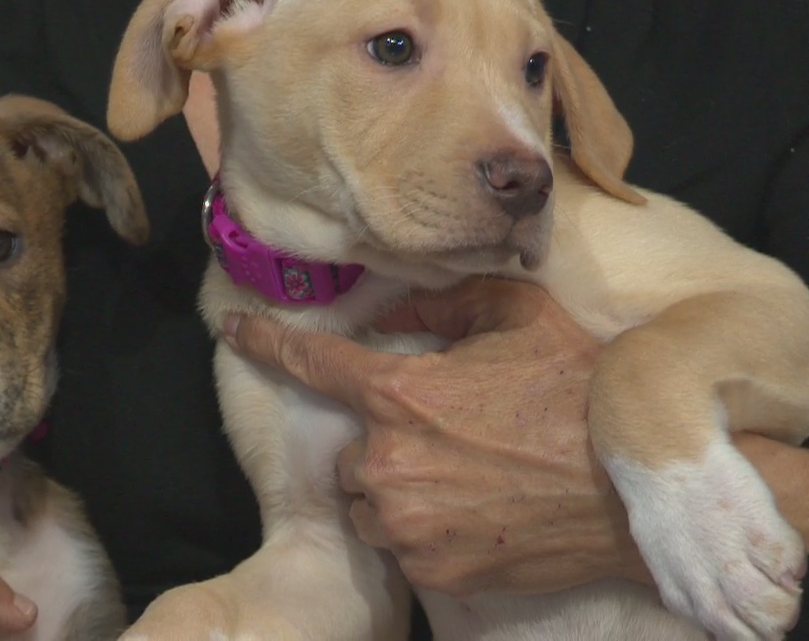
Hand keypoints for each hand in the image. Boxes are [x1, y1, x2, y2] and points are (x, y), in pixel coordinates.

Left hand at [223, 277, 650, 596]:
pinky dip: (424, 531)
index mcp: (400, 392)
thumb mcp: (517, 317)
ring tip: (465, 480)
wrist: (631, 487)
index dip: (266, 343)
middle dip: (384, 445)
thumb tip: (395, 302)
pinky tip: (475, 513)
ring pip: (370, 503)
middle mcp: (388, 459)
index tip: (235, 331)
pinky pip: (401, 544)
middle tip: (448, 440)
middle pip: (351, 452)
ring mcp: (405, 521)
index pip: (310, 363)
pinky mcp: (430, 566)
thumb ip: (444, 300)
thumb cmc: (576, 393)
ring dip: (399, 492)